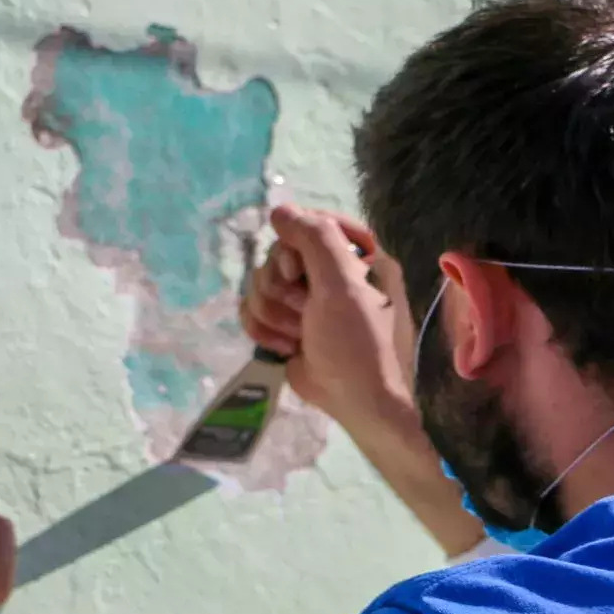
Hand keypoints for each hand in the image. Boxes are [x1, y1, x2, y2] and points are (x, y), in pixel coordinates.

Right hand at [241, 205, 409, 427]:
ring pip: (260, 283)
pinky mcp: (286, 325)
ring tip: (299, 335)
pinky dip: (263, 329)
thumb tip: (280, 210)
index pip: (309, 224)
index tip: (296, 269)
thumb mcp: (343, 285)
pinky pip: (253, 309)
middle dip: (281, 288)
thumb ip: (314, 239)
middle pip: (277, 254)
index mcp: (356, 256)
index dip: (292, 245)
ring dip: (273, 313)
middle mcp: (330, 273)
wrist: (358, 403)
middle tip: (304, 311)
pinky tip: (285, 347)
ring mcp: (306, 301)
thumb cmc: (360, 343)